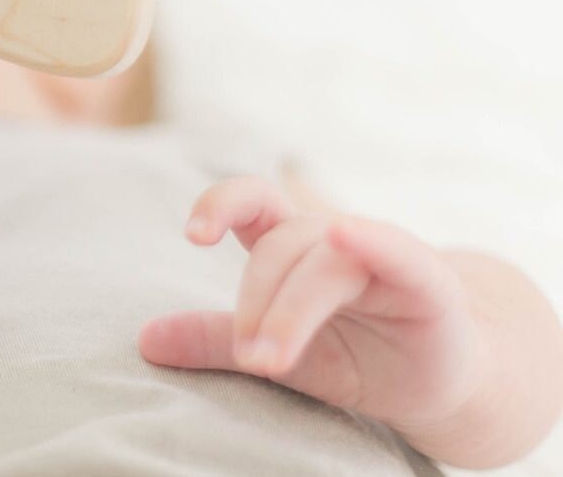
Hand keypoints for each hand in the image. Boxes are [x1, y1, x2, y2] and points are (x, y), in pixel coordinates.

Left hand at [138, 177, 489, 435]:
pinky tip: (346, 236)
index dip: (219, 205)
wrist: (442, 384)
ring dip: (290, 311)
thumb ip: (216, 341)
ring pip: (323, 261)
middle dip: (256, 301)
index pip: (250, 203)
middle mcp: (332, 240)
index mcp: (292, 246)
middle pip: (280, 245)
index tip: (192, 235)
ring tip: (267, 360)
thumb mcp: (278, 353)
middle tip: (249, 356)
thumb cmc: (355, 355)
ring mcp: (380, 255)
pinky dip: (370, 242)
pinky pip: (395, 253)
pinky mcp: (427, 283)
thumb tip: (145, 342)